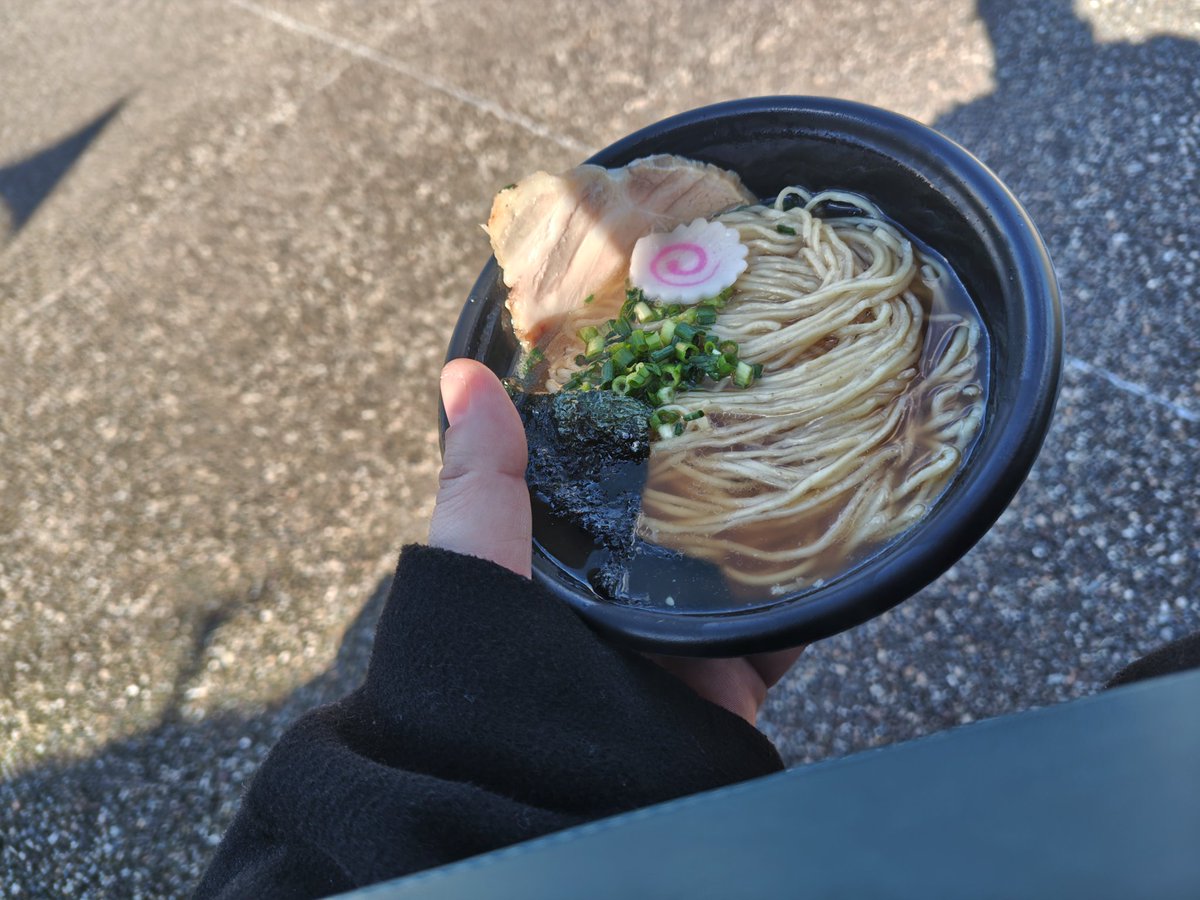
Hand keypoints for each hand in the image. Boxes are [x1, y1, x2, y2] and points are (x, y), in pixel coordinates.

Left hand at [429, 359, 801, 724]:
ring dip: (767, 530)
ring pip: (732, 577)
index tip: (666, 371)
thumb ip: (479, 481)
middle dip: (711, 478)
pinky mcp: (725, 689)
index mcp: (558, 570)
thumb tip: (462, 375)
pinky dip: (807, 601)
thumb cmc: (492, 676)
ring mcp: (676, 648)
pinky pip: (778, 637)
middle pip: (674, 529)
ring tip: (806, 453)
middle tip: (754, 403)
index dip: (627, 438)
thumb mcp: (475, 565)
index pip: (599, 490)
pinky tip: (833, 543)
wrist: (545, 801)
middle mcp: (618, 605)